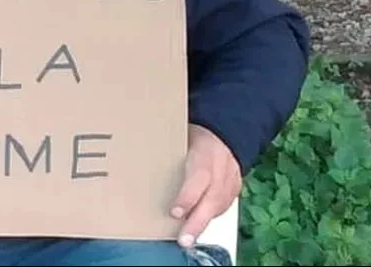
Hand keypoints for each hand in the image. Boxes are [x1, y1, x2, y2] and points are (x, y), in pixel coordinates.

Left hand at [169, 124, 241, 247]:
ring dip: (202, 224)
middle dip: (197, 222)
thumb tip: (135, 162)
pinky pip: (223, 206)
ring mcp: (230, 180)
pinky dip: (210, 217)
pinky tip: (197, 226)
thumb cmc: (193, 135)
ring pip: (218, 206)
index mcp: (205, 152)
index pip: (199, 177)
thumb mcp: (179, 137)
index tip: (175, 212)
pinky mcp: (235, 188)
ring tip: (187, 239)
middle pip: (212, 199)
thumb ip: (164, 153)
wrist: (222, 132)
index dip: (188, 197)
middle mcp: (220, 169)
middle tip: (184, 240)